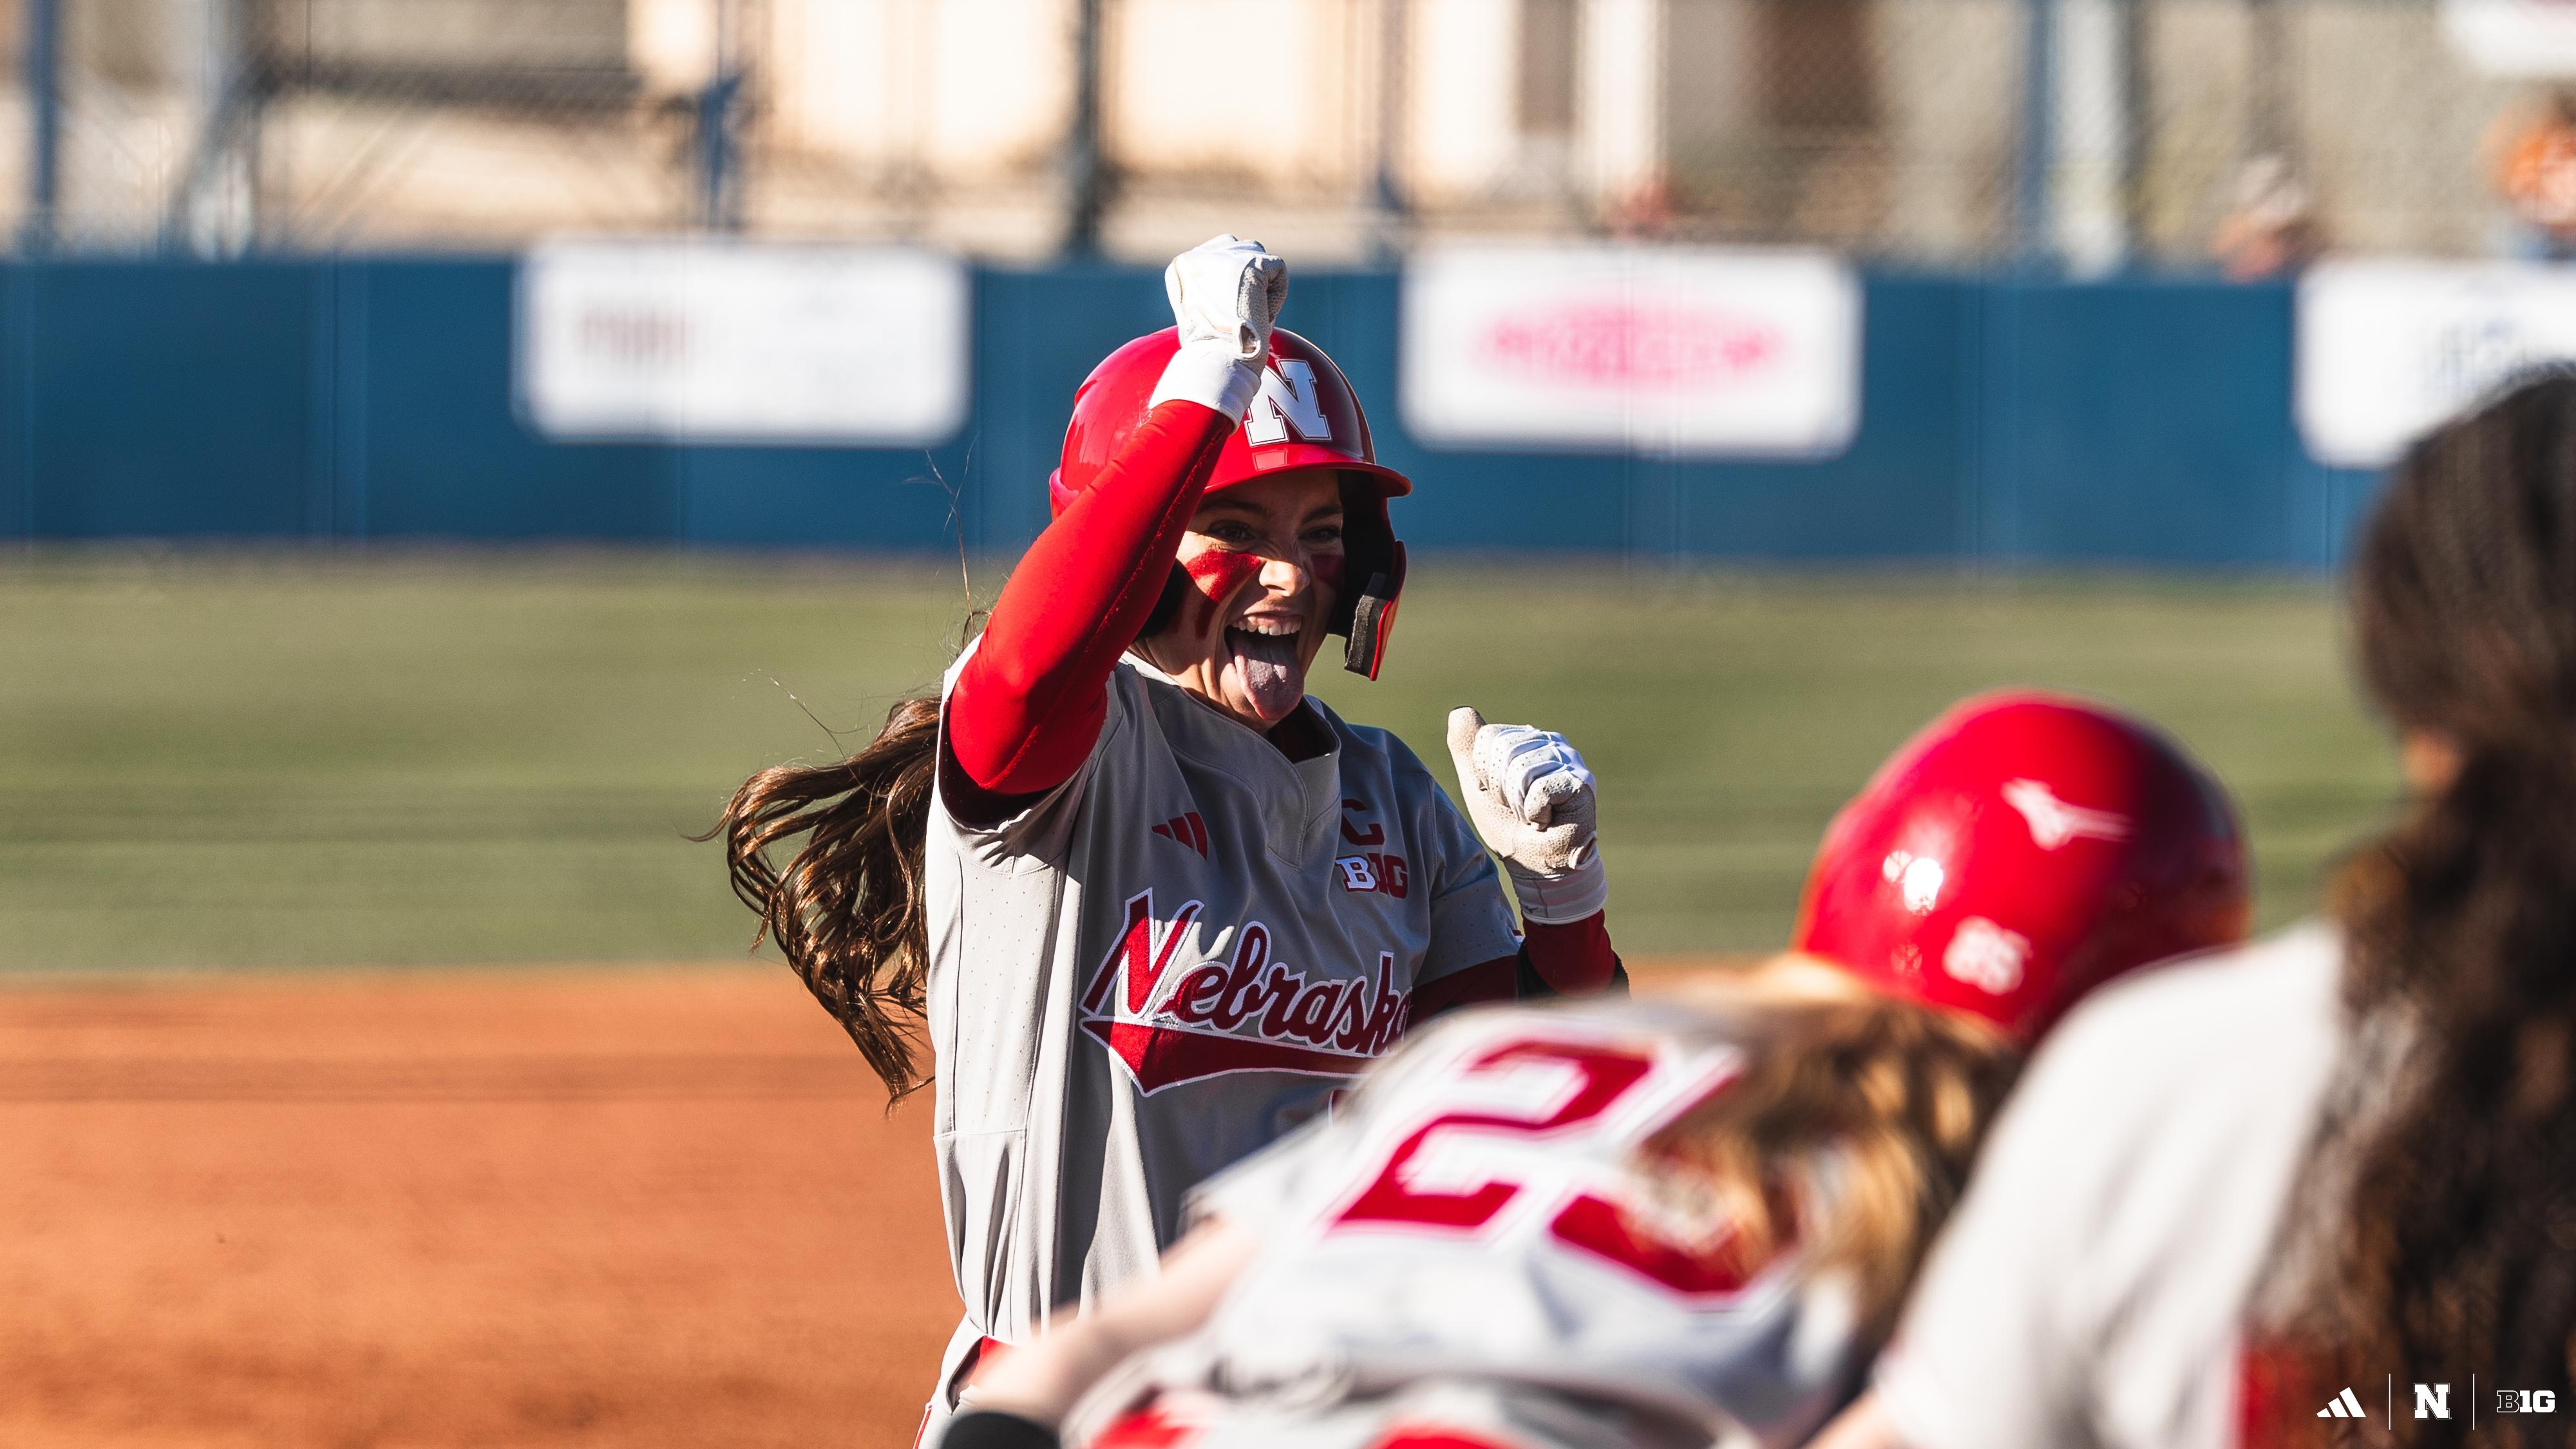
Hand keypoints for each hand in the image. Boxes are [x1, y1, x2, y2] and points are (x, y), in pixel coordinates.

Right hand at [1162, 234, 1286, 361]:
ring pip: (1259, 256)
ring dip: (1262, 284)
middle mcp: (1198, 255)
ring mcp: (1225, 257)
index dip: (1233, 283)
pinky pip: (1278, 270)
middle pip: (1238, 248)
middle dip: (1250, 276)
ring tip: (1252, 312)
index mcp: (1181, 267)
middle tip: (1247, 310)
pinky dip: (1277, 295)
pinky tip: (1262, 314)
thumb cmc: (1211, 349)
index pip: (1217, 256)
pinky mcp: (1252, 263)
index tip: (1230, 311)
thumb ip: (1210, 288)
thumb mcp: (1198, 313)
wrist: (1221, 360)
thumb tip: (1237, 281)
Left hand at [1445, 706, 1607, 923]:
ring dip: (1518, 805)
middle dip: (1501, 790)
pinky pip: (1540, 789)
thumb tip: (1460, 711)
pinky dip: (1534, 813)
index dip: (1484, 773)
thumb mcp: (1478, 784)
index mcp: (1526, 737)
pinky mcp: (1581, 782)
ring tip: (1532, 815)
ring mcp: (1569, 760)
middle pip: (1504, 751)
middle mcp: (1551, 742)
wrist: (1534, 864)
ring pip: (1521, 771)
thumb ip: (1467, 748)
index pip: (1489, 737)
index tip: (1498, 795)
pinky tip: (1547, 820)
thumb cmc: (1507, 825)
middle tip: (1517, 809)